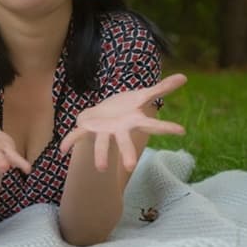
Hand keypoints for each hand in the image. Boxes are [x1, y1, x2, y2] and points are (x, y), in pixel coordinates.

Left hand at [58, 73, 186, 171]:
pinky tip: (62, 150)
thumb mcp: (143, 95)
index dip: (166, 128)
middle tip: (130, 167)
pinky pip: (77, 135)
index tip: (181, 130)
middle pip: (125, 143)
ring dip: (100, 155)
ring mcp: (103, 131)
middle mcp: (120, 131)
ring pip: (103, 144)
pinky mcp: (87, 128)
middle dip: (127, 153)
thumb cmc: (126, 107)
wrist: (103, 115)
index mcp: (134, 122)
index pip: (153, 126)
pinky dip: (69, 141)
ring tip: (101, 169)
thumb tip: (185, 77)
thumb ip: (162, 88)